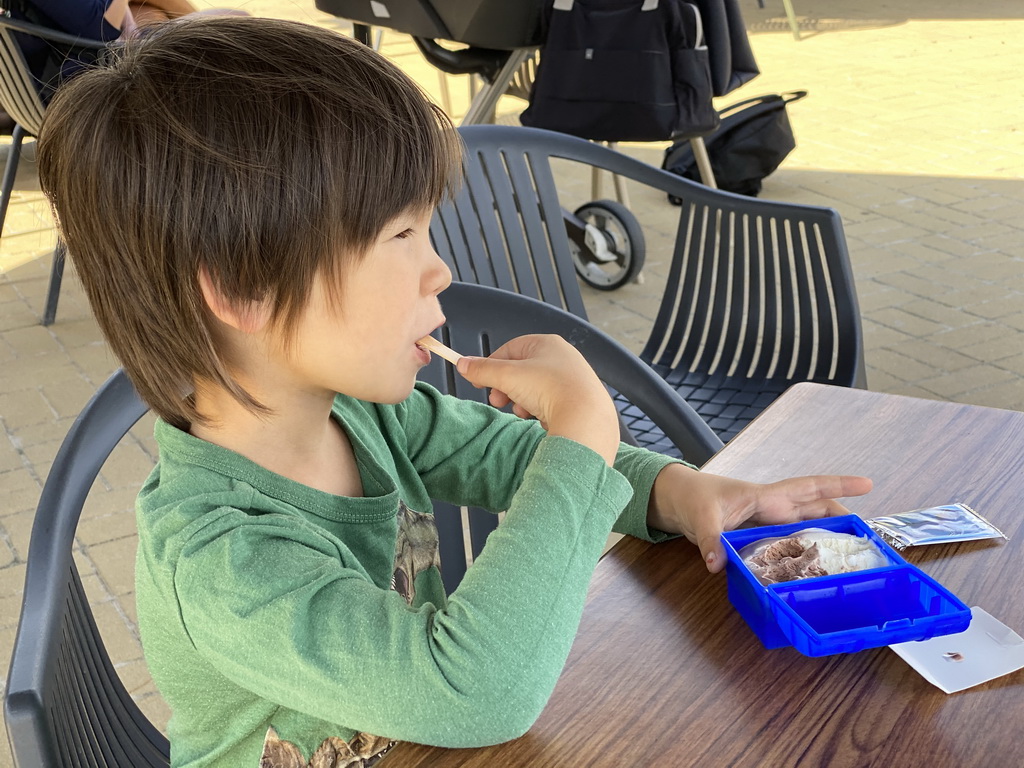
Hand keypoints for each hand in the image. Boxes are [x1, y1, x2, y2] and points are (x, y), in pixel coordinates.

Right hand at [456, 335, 619, 463]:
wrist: (585, 418)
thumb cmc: (550, 389)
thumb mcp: (507, 377)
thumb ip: (482, 370)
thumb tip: (463, 364)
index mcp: (547, 343)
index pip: (510, 349)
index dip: (491, 365)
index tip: (479, 381)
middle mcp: (562, 357)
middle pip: (521, 370)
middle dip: (506, 388)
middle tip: (498, 401)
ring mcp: (571, 379)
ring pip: (534, 388)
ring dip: (521, 401)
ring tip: (522, 412)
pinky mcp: (577, 400)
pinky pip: (549, 402)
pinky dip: (539, 410)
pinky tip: (539, 418)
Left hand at [647, 464, 872, 572]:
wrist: (678, 500)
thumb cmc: (693, 498)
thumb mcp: (701, 518)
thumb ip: (711, 540)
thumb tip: (717, 564)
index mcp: (766, 496)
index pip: (809, 488)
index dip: (838, 485)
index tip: (867, 483)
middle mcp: (773, 507)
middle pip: (817, 509)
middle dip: (844, 518)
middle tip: (870, 534)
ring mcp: (768, 520)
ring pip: (807, 525)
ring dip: (827, 535)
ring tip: (851, 553)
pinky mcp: (760, 533)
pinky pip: (790, 540)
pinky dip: (804, 549)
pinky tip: (814, 566)